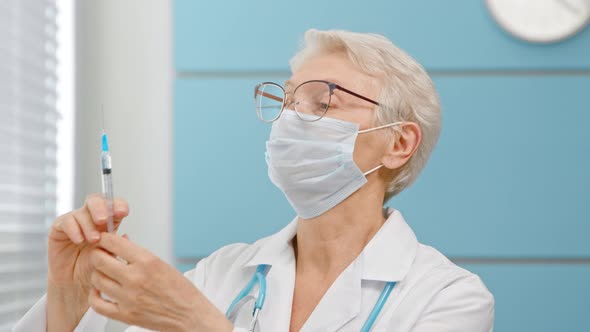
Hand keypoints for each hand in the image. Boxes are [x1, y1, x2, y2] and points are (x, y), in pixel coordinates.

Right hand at [46, 194, 128, 331]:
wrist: (75, 285)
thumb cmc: (95, 270)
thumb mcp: (110, 258)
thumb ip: (116, 247)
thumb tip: (125, 236)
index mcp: (108, 222)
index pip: (114, 205)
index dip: (119, 205)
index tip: (123, 213)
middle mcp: (91, 218)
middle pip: (96, 200)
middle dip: (101, 208)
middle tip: (103, 221)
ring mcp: (75, 221)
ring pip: (82, 211)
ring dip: (88, 224)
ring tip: (93, 240)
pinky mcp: (59, 228)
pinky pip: (66, 221)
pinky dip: (74, 229)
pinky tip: (79, 240)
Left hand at [88, 233, 232, 331]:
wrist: (190, 315)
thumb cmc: (180, 290)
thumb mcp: (162, 263)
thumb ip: (139, 254)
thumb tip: (121, 241)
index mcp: (147, 262)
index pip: (113, 242)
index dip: (105, 238)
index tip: (104, 239)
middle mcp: (135, 278)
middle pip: (99, 260)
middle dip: (98, 254)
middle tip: (102, 254)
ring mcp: (128, 298)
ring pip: (96, 279)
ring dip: (97, 273)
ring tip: (104, 272)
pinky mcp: (125, 315)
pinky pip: (97, 304)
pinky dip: (94, 295)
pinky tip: (100, 290)